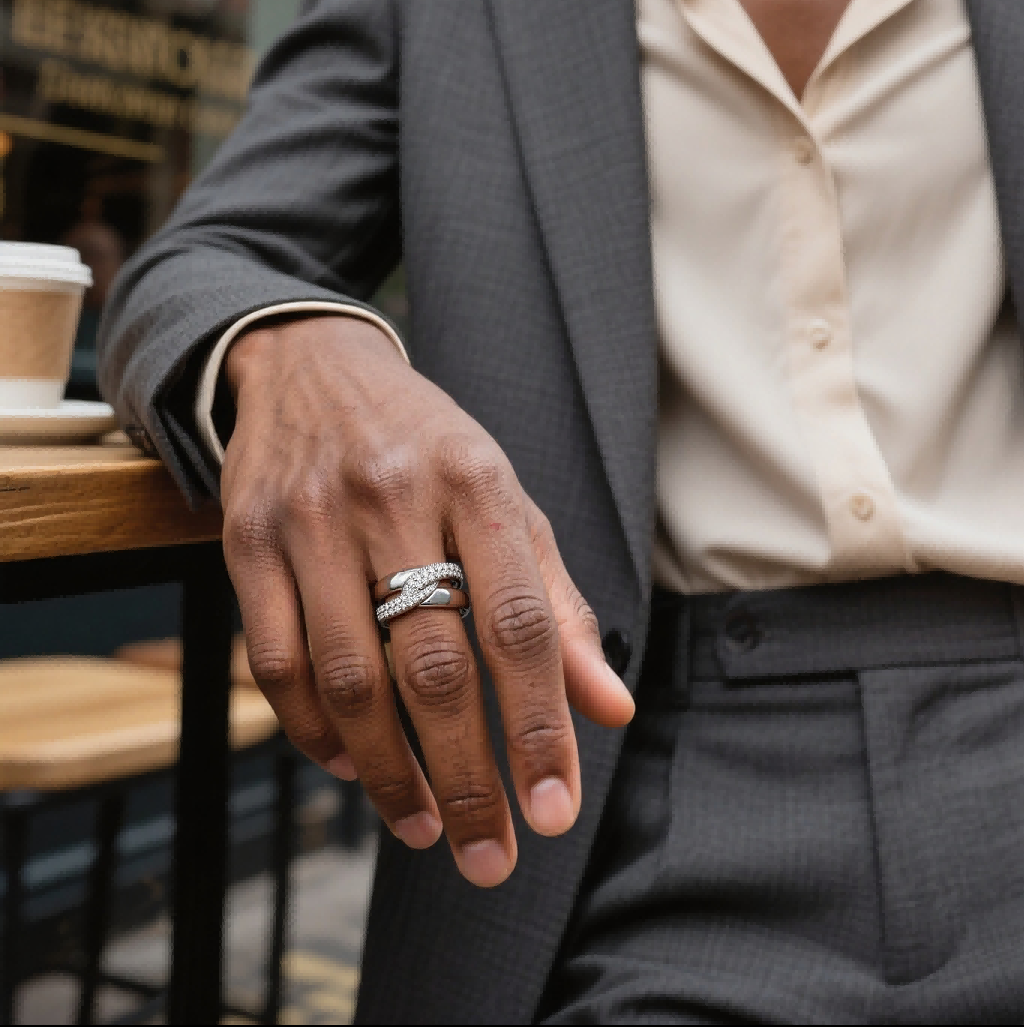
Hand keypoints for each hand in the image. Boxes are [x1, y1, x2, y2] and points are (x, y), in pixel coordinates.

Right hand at [220, 314, 633, 886]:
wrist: (310, 368)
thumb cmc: (428, 447)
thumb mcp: (506, 501)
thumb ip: (558, 604)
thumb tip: (612, 709)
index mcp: (477, 481)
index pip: (519, 624)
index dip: (541, 727)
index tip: (553, 811)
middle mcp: (394, 495)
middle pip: (433, 666)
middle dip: (467, 776)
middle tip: (490, 854)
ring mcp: (312, 517)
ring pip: (349, 677)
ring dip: (388, 772)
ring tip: (423, 827)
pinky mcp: (246, 539)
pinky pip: (275, 662)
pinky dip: (313, 732)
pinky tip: (350, 765)